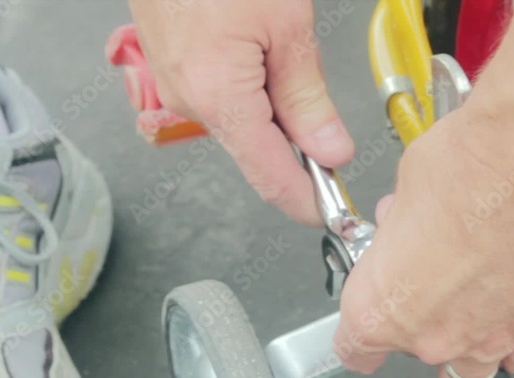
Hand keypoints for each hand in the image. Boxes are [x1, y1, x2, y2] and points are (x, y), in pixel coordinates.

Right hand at [127, 0, 353, 224]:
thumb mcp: (287, 28)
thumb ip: (308, 98)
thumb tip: (329, 151)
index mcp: (220, 100)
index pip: (272, 178)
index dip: (308, 201)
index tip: (336, 213)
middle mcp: (192, 101)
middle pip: (260, 149)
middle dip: (300, 143)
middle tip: (326, 111)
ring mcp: (179, 85)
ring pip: (245, 120)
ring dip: (277, 106)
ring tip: (286, 50)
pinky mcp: (177, 66)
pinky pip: (226, 95)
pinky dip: (256, 87)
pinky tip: (265, 50)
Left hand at [333, 107, 513, 377]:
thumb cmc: (475, 166)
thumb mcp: (407, 187)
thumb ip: (402, 226)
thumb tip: (409, 223)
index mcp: (384, 309)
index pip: (356, 348)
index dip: (360, 334)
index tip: (368, 321)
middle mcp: (436, 337)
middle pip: (417, 356)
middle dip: (420, 324)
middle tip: (432, 283)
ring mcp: (492, 339)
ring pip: (471, 371)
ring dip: (468, 344)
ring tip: (474, 302)